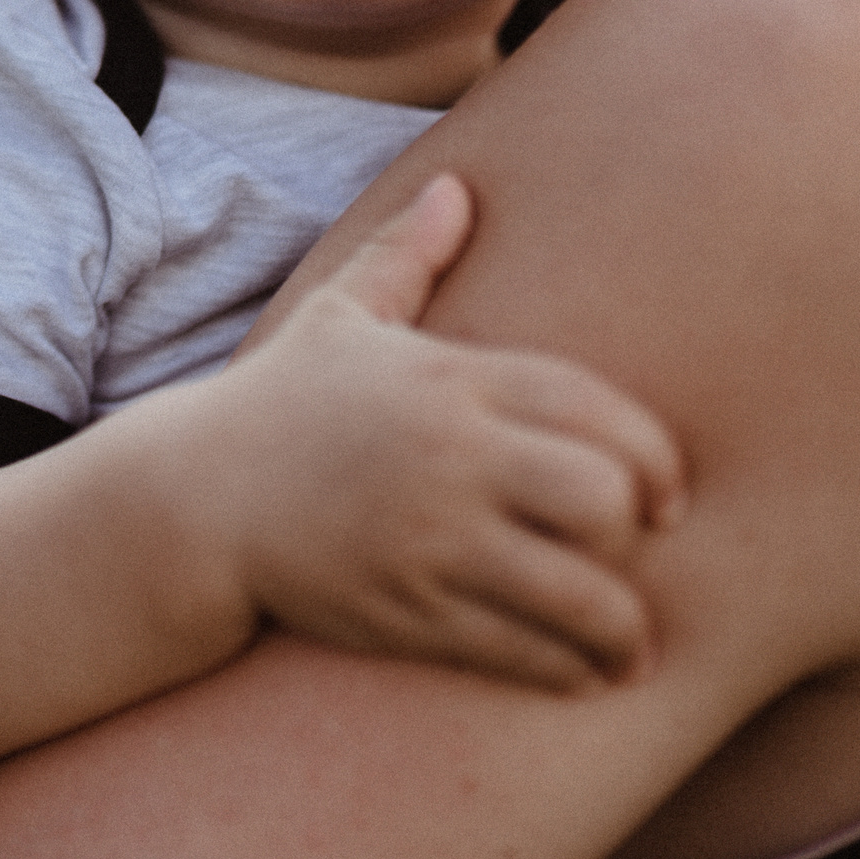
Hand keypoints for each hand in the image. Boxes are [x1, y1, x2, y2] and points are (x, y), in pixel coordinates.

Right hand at [205, 176, 683, 691]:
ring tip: (626, 639)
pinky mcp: (408, 613)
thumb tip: (454, 187)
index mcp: (452, 380)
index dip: (655, 459)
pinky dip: (569, 670)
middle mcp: (453, 460)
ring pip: (576, 595)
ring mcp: (432, 542)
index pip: (598, 412)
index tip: (666, 493)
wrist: (192, 500)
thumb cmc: (277, 403)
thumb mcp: (338, 315)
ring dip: (620, 627)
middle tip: (634, 548)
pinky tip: (583, 671)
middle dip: (635, 533)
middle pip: (603, 501)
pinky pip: (521, 652)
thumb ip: (406, 254)